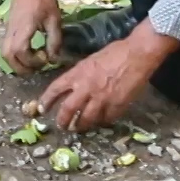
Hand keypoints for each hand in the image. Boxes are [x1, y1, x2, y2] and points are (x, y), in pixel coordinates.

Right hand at [2, 0, 62, 74]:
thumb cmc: (44, 0)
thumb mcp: (54, 20)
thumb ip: (54, 41)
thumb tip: (53, 59)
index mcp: (24, 27)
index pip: (20, 51)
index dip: (32, 61)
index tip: (45, 59)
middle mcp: (12, 30)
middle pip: (8, 55)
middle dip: (21, 67)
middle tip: (36, 68)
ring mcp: (8, 29)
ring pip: (4, 52)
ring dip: (16, 63)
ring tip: (32, 63)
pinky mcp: (9, 28)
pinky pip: (7, 46)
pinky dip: (16, 55)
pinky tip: (29, 53)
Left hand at [39, 20, 177, 132]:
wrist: (137, 54)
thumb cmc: (115, 52)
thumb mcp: (90, 60)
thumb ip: (80, 74)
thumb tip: (73, 86)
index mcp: (77, 74)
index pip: (55, 89)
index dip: (46, 101)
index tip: (42, 109)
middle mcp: (86, 88)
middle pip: (68, 110)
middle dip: (63, 121)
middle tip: (62, 126)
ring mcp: (101, 99)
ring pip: (86, 119)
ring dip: (81, 125)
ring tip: (79, 128)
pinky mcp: (117, 106)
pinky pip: (106, 119)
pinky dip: (102, 121)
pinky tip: (101, 122)